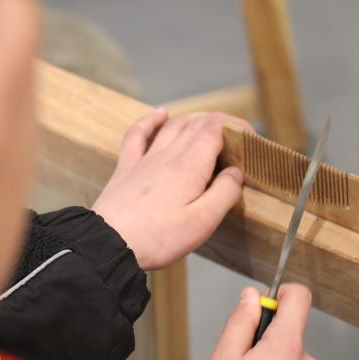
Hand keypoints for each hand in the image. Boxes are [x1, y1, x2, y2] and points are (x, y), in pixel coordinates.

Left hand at [92, 109, 248, 270]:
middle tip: (235, 137)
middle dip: (219, 123)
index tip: (249, 137)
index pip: (215, 128)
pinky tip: (160, 114)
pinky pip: (137, 134)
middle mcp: (167, 155)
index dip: (235, 126)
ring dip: (194, 119)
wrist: (109, 245)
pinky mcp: (126, 168)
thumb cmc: (158, 238)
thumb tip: (236, 172)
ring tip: (209, 124)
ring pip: (172, 125)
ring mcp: (145, 159)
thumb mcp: (203, 223)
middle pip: (196, 123)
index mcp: (189, 166)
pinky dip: (150, 120)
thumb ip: (225, 193)